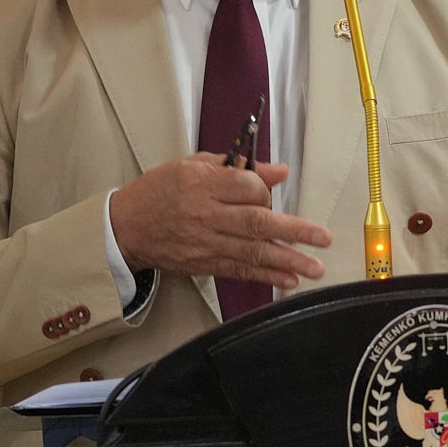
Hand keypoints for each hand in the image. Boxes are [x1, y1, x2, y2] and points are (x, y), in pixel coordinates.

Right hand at [109, 153, 330, 287]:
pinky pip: (239, 270)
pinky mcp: (204, 263)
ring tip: (315, 267)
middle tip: (323, 239)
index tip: (270, 191)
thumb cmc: (160, 191)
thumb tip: (278, 171)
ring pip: (252, 251)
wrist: (124, 227)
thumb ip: (236, 168)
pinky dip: (265, 276)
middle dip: (294, 231)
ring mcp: (205, 242)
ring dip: (287, 260)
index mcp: (202, 184)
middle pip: (256, 222)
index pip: (246, 187)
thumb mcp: (193, 166)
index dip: (265, 190)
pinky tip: (288, 280)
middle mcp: (206, 214)